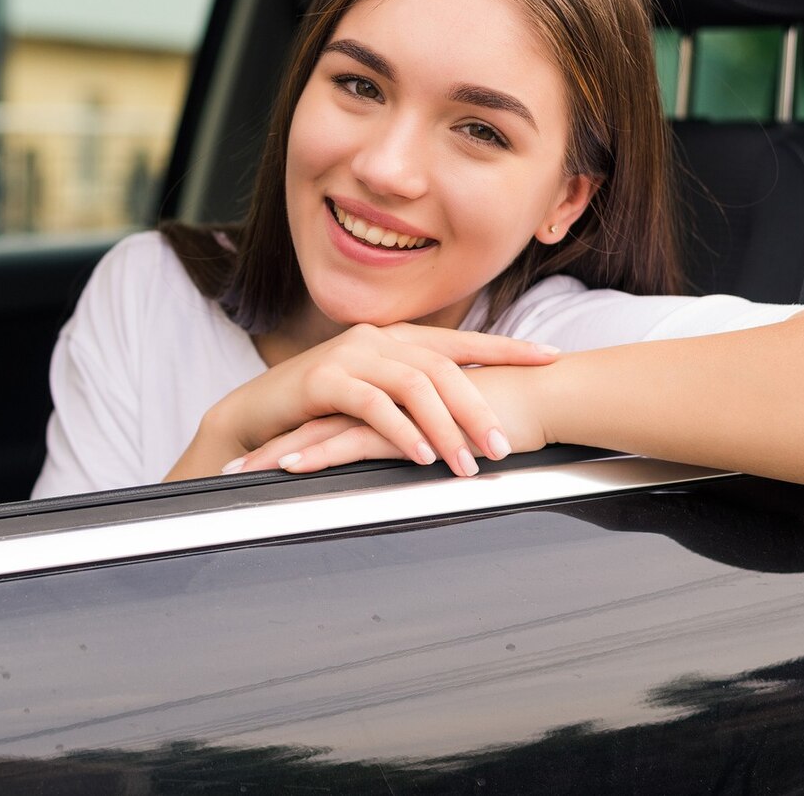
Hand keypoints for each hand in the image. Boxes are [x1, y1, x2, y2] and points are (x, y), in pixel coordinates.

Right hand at [226, 361, 552, 475]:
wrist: (253, 416)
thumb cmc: (318, 411)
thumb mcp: (374, 397)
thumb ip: (416, 396)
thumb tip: (470, 417)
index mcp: (397, 339)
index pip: (463, 341)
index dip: (508, 347)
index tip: (551, 357)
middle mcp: (378, 340)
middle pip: (444, 367)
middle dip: (479, 407)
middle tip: (504, 446)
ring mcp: (350, 356)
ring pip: (413, 385)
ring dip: (445, 427)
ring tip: (466, 464)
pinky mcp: (323, 381)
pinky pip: (372, 405)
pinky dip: (401, 431)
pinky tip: (419, 456)